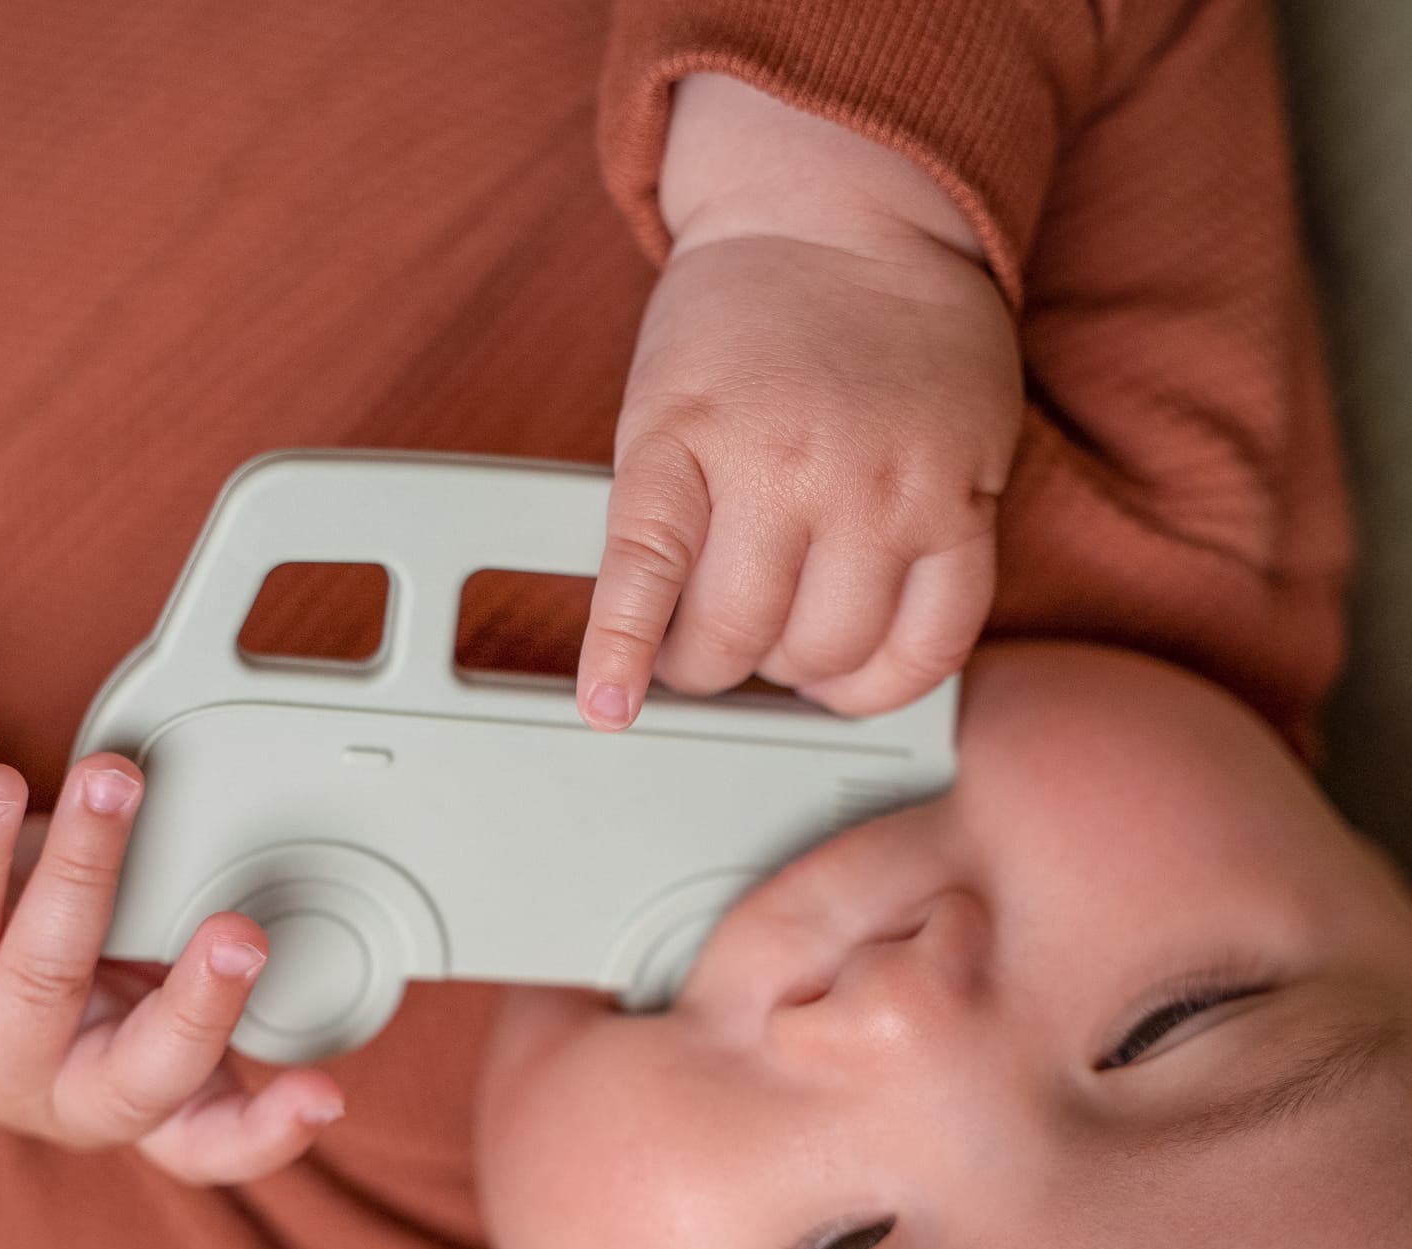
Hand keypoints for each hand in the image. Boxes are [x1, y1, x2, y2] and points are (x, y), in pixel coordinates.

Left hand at [0, 755, 344, 1182]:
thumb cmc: (41, 956)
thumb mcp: (127, 961)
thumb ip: (179, 930)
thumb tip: (250, 840)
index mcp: (131, 1089)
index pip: (209, 1142)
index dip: (268, 1133)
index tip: (324, 1097)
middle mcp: (56, 1086)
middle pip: (135, 1077)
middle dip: (195, 1007)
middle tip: (239, 935)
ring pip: (42, 970)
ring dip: (85, 867)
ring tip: (115, 786)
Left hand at [576, 224, 1021, 728]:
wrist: (850, 218)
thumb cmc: (743, 318)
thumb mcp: (662, 402)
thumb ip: (658, 515)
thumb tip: (653, 645)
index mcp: (690, 434)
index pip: (645, 570)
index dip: (620, 654)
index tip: (607, 708)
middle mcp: (790, 465)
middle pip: (740, 636)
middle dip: (708, 663)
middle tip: (704, 647)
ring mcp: (886, 488)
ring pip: (831, 652)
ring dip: (793, 670)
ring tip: (781, 638)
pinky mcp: (965, 503)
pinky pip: (934, 640)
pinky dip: (886, 685)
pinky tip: (853, 681)